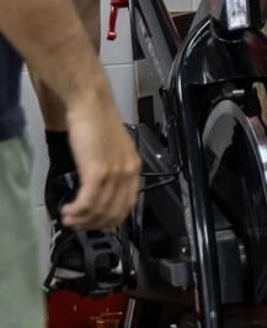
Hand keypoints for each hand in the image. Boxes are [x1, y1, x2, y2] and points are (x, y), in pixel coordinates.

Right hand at [61, 88, 138, 230]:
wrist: (92, 105)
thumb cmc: (99, 124)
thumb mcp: (112, 150)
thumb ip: (112, 170)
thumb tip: (100, 192)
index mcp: (135, 168)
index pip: (128, 205)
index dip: (110, 220)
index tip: (95, 224)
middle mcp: (129, 173)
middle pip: (114, 212)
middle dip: (94, 224)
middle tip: (78, 224)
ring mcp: (115, 173)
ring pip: (100, 210)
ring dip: (82, 219)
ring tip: (68, 218)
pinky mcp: (98, 171)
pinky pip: (88, 202)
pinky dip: (77, 211)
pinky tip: (67, 210)